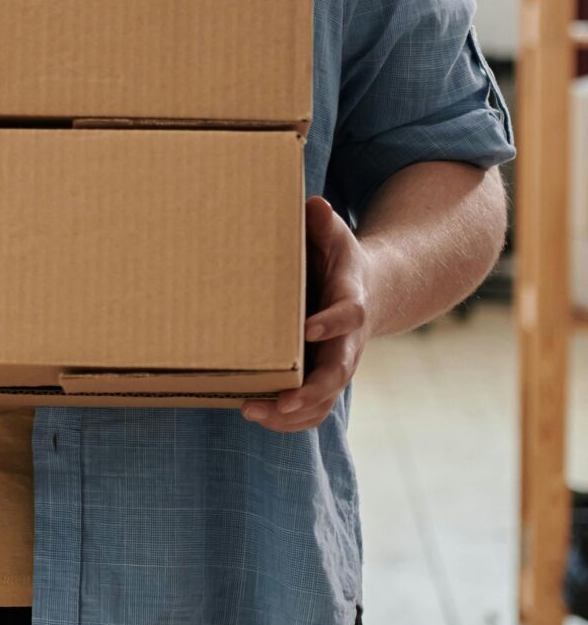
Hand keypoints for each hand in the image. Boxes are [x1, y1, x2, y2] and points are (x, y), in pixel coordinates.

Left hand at [243, 197, 369, 433]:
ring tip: (252, 411)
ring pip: (326, 399)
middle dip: (313, 389)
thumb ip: (323, 223)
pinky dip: (290, 419)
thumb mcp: (335, 236)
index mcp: (352, 302)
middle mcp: (349, 340)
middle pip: (340, 372)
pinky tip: (257, 413)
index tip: (308, 328)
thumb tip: (313, 205)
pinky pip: (314, 408)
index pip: (349, 314)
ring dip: (292, 413)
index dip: (332, 323)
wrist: (372, 290)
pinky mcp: (324, 378)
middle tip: (284, 400)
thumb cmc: (340, 260)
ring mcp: (338, 363)